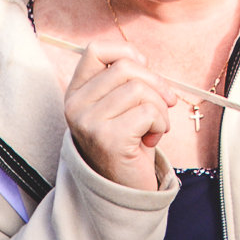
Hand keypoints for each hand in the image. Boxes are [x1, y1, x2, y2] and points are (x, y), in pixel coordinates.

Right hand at [61, 39, 180, 191]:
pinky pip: (148, 112)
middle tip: (164, 104)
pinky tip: (151, 140)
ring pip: (139, 89)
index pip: (95, 50)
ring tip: (154, 127)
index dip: (127, 53)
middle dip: (155, 84)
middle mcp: (75, 106)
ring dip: (160, 109)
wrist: (123, 190)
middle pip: (125, 67)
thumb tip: (143, 61)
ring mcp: (88, 122)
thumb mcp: (119, 106)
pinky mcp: (107, 138)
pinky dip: (160, 124)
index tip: (143, 70)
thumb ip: (124, 80)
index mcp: (76, 92)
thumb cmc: (127, 143)